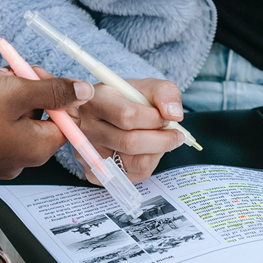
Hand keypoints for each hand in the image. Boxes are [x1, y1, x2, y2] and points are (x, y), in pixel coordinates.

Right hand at [0, 69, 94, 179]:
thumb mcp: (17, 92)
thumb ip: (54, 90)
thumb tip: (84, 91)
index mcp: (40, 148)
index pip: (66, 118)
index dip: (53, 91)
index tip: (33, 74)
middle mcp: (25, 160)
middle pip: (40, 118)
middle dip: (27, 90)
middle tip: (8, 73)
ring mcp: (2, 161)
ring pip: (17, 121)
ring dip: (8, 97)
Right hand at [71, 78, 185, 182]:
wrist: (109, 114)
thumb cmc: (128, 99)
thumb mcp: (147, 86)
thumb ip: (164, 92)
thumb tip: (174, 115)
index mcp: (95, 101)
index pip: (127, 116)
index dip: (155, 119)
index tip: (167, 118)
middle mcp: (86, 128)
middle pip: (131, 143)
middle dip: (163, 140)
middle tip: (176, 135)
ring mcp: (88, 154)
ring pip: (136, 163)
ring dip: (158, 152)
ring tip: (159, 140)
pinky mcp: (95, 173)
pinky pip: (134, 175)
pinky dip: (149, 163)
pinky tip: (147, 151)